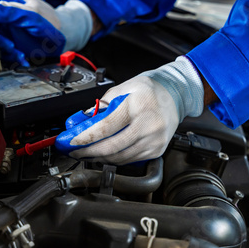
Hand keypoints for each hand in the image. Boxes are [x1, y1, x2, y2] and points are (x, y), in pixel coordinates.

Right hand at [0, 0, 91, 65]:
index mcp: (8, 0)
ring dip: (6, 52)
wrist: (64, 37)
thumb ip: (10, 12)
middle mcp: (5, 13)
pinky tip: (22, 58)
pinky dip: (12, 57)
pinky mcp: (10, 41)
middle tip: (10, 47)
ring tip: (20, 54)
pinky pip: (3, 51)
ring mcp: (7, 28)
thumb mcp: (33, 15)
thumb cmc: (52, 23)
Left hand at [55, 56, 203, 164]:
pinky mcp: (157, 150)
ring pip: (121, 157)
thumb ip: (104, 103)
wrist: (176, 96)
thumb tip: (85, 119)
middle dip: (89, 152)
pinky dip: (115, 159)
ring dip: (100, 158)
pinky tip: (105, 155)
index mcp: (138, 106)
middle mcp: (149, 125)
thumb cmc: (149, 90)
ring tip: (87, 154)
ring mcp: (155, 140)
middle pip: (112, 146)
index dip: (86, 137)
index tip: (73, 142)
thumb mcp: (125, 87)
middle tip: (75, 152)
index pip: (106, 126)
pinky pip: (131, 160)